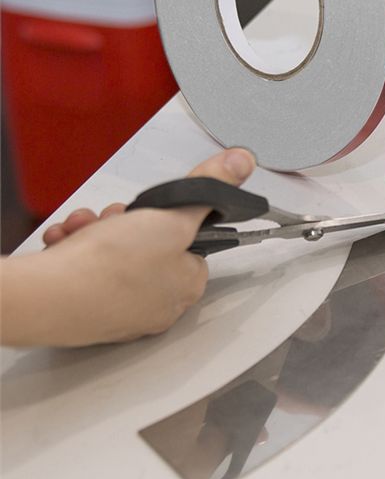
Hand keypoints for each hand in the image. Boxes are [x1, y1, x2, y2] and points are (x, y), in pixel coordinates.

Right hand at [0, 148, 254, 346]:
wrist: (50, 297)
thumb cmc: (112, 265)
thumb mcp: (172, 215)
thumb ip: (208, 187)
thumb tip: (241, 164)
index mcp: (188, 285)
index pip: (192, 243)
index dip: (169, 220)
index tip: (150, 212)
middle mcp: (159, 306)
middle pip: (150, 247)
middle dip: (124, 224)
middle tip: (112, 219)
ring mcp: (122, 313)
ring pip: (115, 256)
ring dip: (96, 233)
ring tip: (84, 231)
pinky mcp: (88, 314)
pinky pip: (87, 272)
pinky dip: (75, 252)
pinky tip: (66, 246)